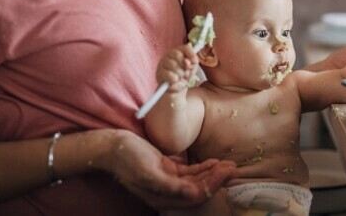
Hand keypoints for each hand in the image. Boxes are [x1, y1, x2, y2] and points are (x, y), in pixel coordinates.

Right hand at [102, 130, 236, 209]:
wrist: (112, 147)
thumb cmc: (127, 159)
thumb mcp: (147, 172)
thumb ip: (169, 186)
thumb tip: (193, 194)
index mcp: (163, 199)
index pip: (196, 195)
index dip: (213, 185)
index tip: (227, 172)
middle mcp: (168, 193)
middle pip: (199, 189)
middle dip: (218, 179)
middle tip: (234, 167)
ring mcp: (169, 181)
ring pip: (197, 181)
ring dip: (213, 173)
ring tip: (229, 165)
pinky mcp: (168, 170)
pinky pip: (190, 172)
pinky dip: (203, 167)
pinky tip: (214, 162)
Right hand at [156, 44, 198, 91]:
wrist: (175, 87)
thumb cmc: (184, 75)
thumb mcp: (192, 69)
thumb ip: (192, 63)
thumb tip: (186, 61)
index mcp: (178, 51)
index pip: (185, 48)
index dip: (191, 54)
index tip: (196, 62)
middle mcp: (168, 55)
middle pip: (178, 55)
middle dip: (185, 66)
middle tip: (186, 73)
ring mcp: (162, 63)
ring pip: (174, 65)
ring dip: (181, 73)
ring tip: (181, 77)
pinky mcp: (159, 73)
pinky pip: (169, 74)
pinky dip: (175, 79)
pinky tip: (175, 80)